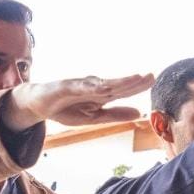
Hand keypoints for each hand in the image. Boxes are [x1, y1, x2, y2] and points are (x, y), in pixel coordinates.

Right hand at [4, 74, 154, 130]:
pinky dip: (91, 86)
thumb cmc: (67, 109)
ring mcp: (80, 86)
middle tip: (150, 76)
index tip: (152, 80)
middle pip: (116, 84)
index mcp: (101, 96)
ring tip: (132, 79)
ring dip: (117, 82)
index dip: (137, 86)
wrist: (40, 105)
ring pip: (102, 84)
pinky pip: (80, 86)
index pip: (122, 91)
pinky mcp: (65, 86)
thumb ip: (114, 115)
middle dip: (133, 81)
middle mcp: (93, 87)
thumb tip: (138, 112)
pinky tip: (103, 86)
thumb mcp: (93, 118)